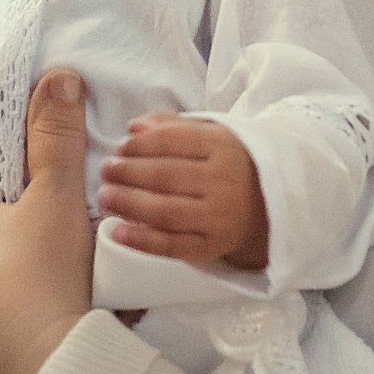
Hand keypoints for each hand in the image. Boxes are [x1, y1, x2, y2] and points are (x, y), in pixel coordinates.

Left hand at [98, 116, 270, 268]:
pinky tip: (116, 231)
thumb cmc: (229, 164)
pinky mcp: (211, 246)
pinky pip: (171, 246)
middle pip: (165, 176)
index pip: (173, 141)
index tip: (119, 147)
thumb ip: (171, 127)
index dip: (140, 144)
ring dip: (128, 203)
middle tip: (105, 170)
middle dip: (128, 172)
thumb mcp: (211, 135)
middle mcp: (223, 182)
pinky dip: (140, 240)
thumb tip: (132, 127)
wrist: (269, 205)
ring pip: (165, 211)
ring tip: (104, 196)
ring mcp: (218, 217)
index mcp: (223, 147)